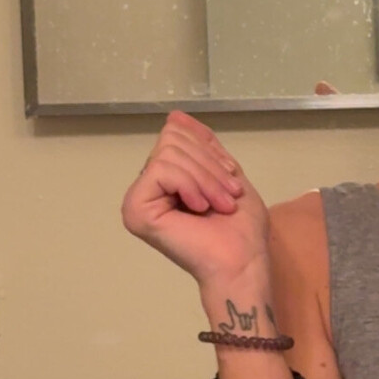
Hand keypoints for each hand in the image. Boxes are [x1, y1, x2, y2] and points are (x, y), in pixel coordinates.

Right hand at [120, 111, 270, 289]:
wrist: (242, 262)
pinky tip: (199, 209)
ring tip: (218, 205)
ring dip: (205, 178)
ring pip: (168, 153)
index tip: (229, 180)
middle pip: (171, 139)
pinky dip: (190, 185)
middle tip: (227, 197)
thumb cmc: (240, 229)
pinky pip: (162, 169)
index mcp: (165, 180)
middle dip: (209, 165)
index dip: (208, 150)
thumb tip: (175, 116)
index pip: (175, 133)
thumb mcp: (226, 173)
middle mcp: (146, 188)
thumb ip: (202, 145)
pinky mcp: (135, 209)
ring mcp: (137, 199)